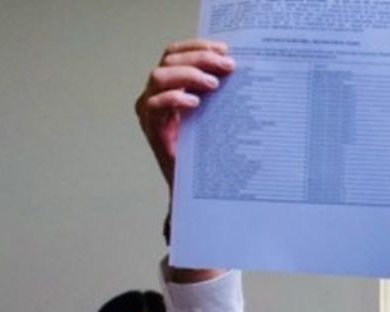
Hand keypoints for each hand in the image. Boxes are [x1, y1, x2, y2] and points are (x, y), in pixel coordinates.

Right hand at [134, 39, 235, 185]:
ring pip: (159, 77)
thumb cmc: (208, 149)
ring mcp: (150, 111)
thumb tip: (240, 69)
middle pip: (169, 60)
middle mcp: (156, 93)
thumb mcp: (216, 113)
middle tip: (227, 66)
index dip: (197, 46)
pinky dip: (174, 98)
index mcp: (170, 84)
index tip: (224, 49)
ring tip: (213, 84)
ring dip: (188, 74)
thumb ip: (219, 91)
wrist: (197, 187)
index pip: (176, 53)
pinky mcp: (151, 129)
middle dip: (200, 58)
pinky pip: (154, 106)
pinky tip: (195, 102)